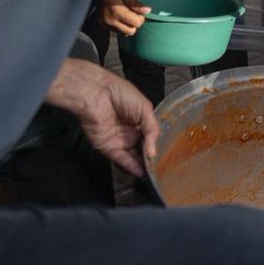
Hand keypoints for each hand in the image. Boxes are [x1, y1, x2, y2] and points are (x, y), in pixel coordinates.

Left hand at [45, 58, 159, 176]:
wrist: (97, 92)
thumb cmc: (119, 92)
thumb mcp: (145, 108)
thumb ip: (152, 130)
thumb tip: (154, 151)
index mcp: (140, 121)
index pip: (151, 138)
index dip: (157, 147)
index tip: (166, 156)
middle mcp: (130, 133)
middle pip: (143, 151)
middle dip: (151, 159)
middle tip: (161, 167)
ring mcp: (119, 141)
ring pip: (133, 158)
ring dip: (142, 166)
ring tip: (153, 172)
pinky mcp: (108, 147)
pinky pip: (121, 160)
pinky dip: (131, 167)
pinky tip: (141, 171)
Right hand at [99, 0, 150, 35]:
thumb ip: (136, 4)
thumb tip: (148, 11)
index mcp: (117, 11)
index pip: (136, 23)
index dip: (140, 18)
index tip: (139, 12)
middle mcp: (111, 21)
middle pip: (131, 31)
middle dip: (135, 24)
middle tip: (133, 14)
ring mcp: (106, 24)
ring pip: (124, 33)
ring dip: (128, 26)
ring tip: (126, 16)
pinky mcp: (103, 26)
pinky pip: (117, 31)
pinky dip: (121, 26)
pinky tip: (120, 18)